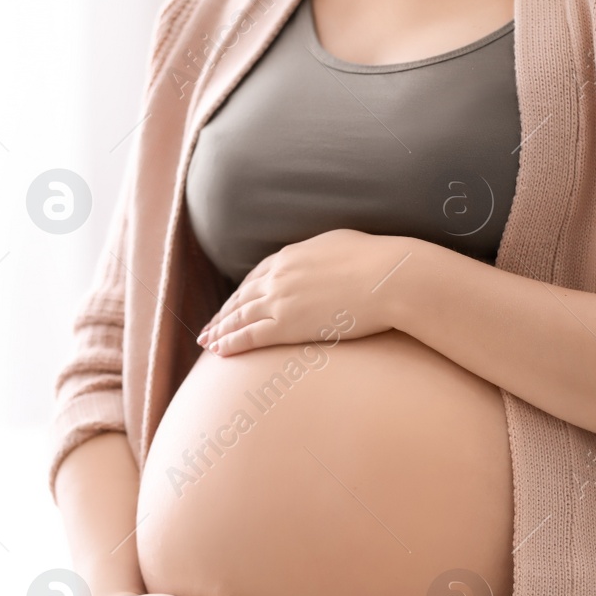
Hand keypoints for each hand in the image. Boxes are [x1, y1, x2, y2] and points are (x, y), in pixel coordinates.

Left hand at [197, 229, 406, 355]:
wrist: (388, 278)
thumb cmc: (377, 262)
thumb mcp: (341, 245)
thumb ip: (321, 254)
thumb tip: (322, 259)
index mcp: (291, 256)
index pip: (256, 276)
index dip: (241, 292)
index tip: (232, 303)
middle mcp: (278, 276)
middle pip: (242, 297)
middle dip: (224, 313)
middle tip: (209, 327)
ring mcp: (280, 299)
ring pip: (240, 317)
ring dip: (220, 330)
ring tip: (207, 342)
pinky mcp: (287, 324)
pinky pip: (250, 335)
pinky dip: (232, 342)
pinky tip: (219, 350)